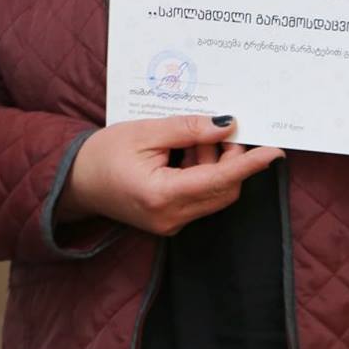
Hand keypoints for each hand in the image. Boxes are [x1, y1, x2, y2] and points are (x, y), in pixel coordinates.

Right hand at [58, 115, 283, 237]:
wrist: (73, 181)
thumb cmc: (101, 154)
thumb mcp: (144, 132)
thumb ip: (186, 129)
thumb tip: (225, 125)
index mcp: (162, 195)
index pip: (219, 180)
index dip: (249, 164)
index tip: (275, 151)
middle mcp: (171, 217)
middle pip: (223, 190)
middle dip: (229, 159)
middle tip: (221, 130)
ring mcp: (171, 224)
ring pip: (214, 195)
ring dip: (214, 165)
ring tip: (193, 139)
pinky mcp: (170, 221)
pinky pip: (200, 199)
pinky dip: (202, 175)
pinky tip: (186, 154)